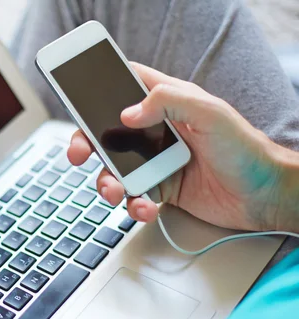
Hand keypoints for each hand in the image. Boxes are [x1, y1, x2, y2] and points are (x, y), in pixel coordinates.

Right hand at [68, 62, 295, 231]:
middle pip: (108, 133)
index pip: (126, 88)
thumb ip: (168, 102)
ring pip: (115, 170)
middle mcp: (157, 132)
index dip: (100, 92)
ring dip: (107, 182)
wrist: (263, 196)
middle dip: (87, 144)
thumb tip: (127, 114)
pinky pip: (134, 197)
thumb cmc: (245, 149)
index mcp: (168, 104)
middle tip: (79, 154)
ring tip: (114, 191)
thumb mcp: (210, 113)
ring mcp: (155, 162)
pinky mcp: (160, 190)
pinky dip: (133, 206)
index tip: (80, 104)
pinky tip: (144, 207)